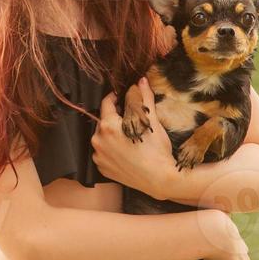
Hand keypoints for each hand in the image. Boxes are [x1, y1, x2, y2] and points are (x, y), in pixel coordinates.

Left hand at [90, 78, 173, 198]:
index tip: (124, 99)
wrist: (160, 179)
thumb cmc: (157, 150)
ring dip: (113, 134)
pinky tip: (126, 151)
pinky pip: (103, 152)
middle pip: (104, 120)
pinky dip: (112, 149)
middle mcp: (98, 140)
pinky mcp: (102, 168)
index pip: (107, 103)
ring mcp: (98, 156)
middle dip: (116, 118)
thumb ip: (144, 98)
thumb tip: (141, 80)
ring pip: (103, 137)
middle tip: (132, 121)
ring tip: (130, 137)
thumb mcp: (152, 121)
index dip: (116, 98)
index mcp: (108, 125)